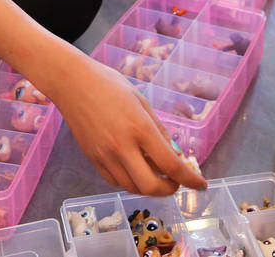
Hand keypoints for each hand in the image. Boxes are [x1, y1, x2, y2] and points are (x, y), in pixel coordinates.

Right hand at [51, 53, 206, 194]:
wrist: (73, 83)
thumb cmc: (110, 84)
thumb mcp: (142, 102)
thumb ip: (158, 130)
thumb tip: (173, 154)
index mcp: (140, 128)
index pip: (170, 165)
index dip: (189, 179)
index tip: (201, 184)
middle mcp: (122, 147)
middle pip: (151, 186)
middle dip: (169, 190)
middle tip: (177, 183)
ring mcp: (105, 156)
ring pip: (132, 187)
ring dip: (149, 187)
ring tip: (158, 175)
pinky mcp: (93, 159)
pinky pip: (115, 181)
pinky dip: (130, 182)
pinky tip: (137, 170)